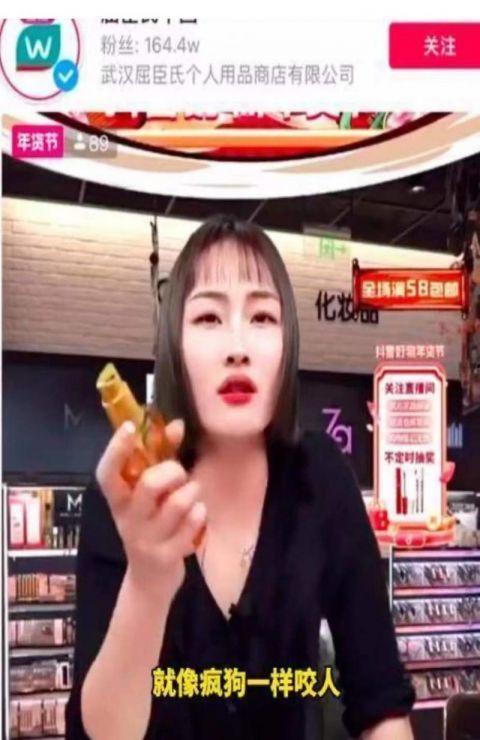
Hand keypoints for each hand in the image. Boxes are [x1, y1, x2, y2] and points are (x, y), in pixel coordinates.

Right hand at [96, 419, 205, 597]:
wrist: (149, 582)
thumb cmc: (150, 527)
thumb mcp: (148, 497)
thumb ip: (160, 460)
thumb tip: (175, 425)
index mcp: (118, 501)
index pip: (107, 473)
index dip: (116, 449)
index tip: (130, 427)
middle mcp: (128, 519)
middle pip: (148, 484)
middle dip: (172, 471)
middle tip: (180, 473)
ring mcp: (147, 540)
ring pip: (176, 504)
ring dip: (191, 492)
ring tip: (192, 493)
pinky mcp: (167, 557)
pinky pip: (192, 526)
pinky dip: (200, 514)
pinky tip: (198, 515)